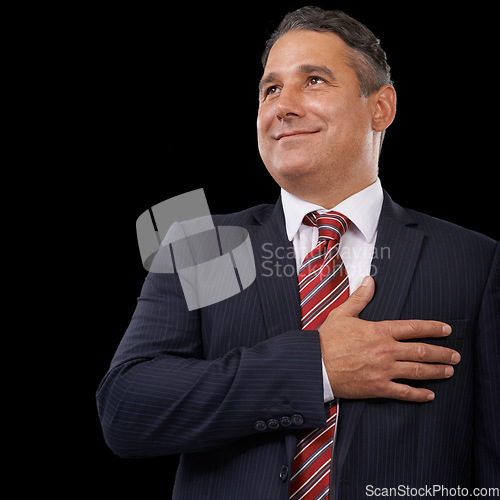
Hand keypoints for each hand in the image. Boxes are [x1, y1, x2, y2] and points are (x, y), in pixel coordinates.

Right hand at [318, 276, 460, 401]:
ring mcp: (384, 370)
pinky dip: (419, 394)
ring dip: (437, 371)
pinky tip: (429, 394)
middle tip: (455, 356)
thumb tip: (369, 280)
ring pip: (418, 371)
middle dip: (443, 353)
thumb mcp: (342, 314)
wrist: (314, 364)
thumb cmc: (327, 339)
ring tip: (449, 372)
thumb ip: (360, 298)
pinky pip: (404, 392)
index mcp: (379, 331)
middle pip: (422, 351)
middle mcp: (386, 350)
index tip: (446, 329)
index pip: (414, 328)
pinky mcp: (378, 387)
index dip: (433, 328)